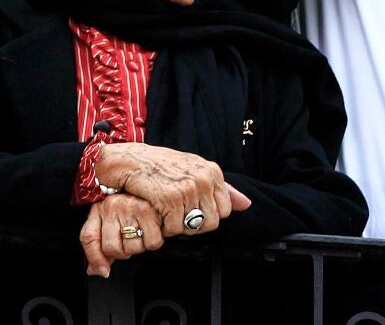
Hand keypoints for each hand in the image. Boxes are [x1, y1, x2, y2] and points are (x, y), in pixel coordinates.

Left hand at [79, 193, 164, 277]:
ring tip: (143, 233)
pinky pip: (151, 243)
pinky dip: (154, 242)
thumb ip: (102, 245)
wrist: (157, 179)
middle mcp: (112, 206)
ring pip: (133, 248)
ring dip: (140, 247)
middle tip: (131, 241)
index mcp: (100, 208)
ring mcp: (130, 208)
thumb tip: (96, 270)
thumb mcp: (112, 218)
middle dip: (123, 252)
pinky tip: (154, 230)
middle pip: (112, 248)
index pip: (89, 238)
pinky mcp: (149, 211)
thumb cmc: (133, 202)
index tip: (103, 271)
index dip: (95, 258)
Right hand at [97, 142, 250, 237]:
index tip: (191, 213)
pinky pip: (173, 228)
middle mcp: (204, 180)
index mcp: (213, 173)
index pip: (224, 211)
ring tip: (166, 214)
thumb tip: (246, 204)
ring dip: (177, 227)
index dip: (207, 217)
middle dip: (194, 226)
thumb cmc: (162, 168)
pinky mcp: (171, 199)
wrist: (132, 160)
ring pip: (191, 227)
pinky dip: (163, 228)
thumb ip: (223, 188)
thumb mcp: (196, 171)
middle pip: (210, 222)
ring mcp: (189, 189)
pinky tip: (156, 215)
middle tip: (177, 217)